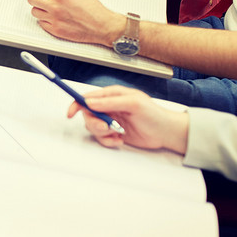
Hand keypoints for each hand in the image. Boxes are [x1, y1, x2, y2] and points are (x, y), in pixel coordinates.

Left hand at [27, 0, 123, 44]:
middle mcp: (55, 8)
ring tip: (49, 7)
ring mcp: (54, 20)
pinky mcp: (55, 30)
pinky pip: (41, 23)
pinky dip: (44, 19)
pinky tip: (53, 16)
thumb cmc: (93, 9)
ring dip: (40, 8)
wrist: (101, 26)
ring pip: (34, 11)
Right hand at [67, 86, 188, 153]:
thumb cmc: (153, 114)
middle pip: (88, 115)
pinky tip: (120, 139)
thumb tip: (89, 102)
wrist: (166, 132)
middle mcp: (109, 107)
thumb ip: (110, 103)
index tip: (71, 113)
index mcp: (112, 95)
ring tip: (117, 134)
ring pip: (94, 128)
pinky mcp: (114, 133)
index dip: (76, 104)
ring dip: (103, 133)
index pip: (88, 97)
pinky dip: (109, 141)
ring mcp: (111, 120)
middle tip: (106, 128)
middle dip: (94, 123)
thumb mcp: (133, 103)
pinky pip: (102, 139)